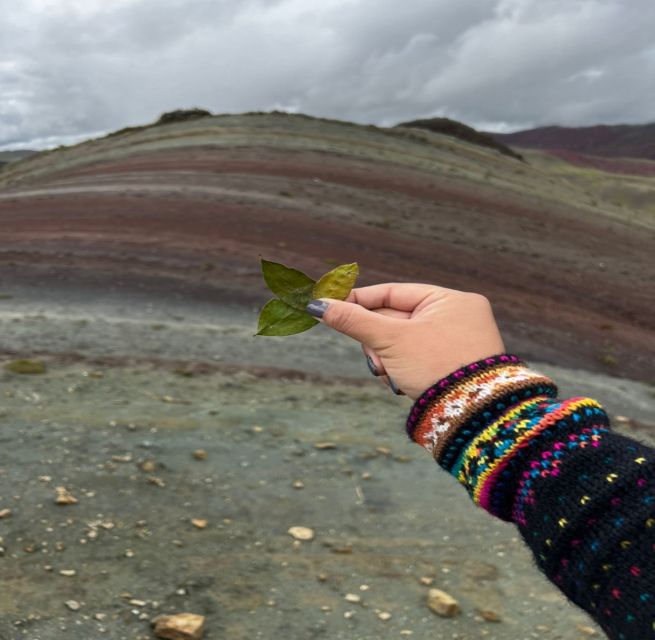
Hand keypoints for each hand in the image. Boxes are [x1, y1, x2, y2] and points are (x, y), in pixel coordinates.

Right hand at [309, 283, 504, 399]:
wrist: (473, 414)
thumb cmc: (436, 366)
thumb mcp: (390, 340)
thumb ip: (353, 320)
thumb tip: (317, 304)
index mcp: (451, 300)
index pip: (394, 292)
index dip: (361, 300)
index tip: (332, 307)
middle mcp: (457, 318)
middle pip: (396, 319)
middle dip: (377, 341)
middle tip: (372, 356)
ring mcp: (456, 343)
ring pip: (402, 342)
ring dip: (385, 358)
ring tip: (387, 373)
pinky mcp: (452, 366)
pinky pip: (414, 358)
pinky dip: (400, 369)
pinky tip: (398, 382)